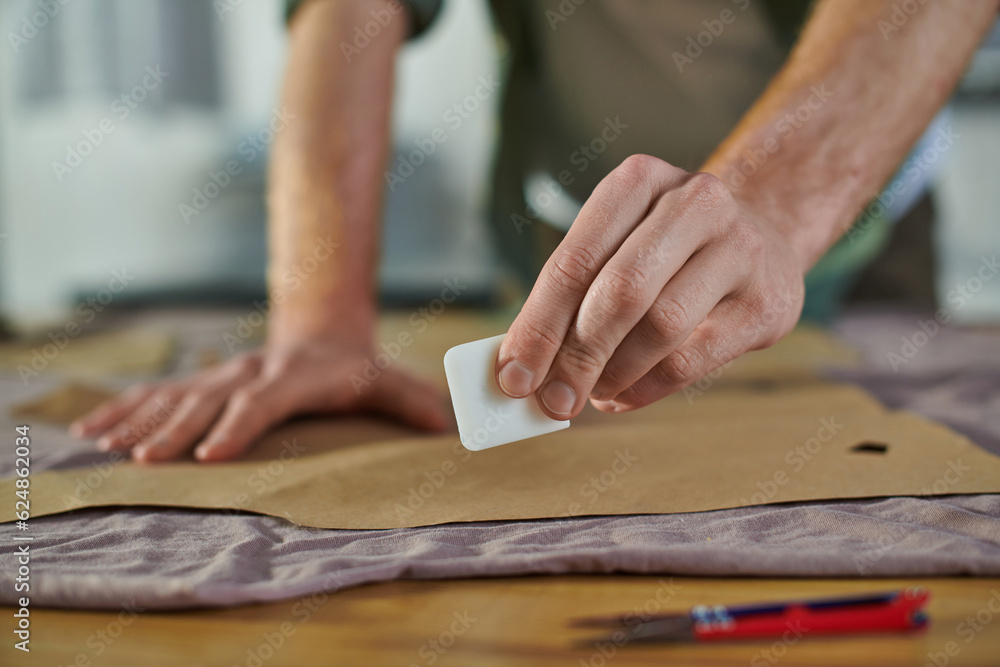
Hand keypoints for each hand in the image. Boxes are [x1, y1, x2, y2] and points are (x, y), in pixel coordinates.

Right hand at [70, 335, 447, 462]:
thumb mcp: (386, 379)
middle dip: (177, 430)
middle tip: (148, 461)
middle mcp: (251, 373)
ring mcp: (223, 376)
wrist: (322, 331)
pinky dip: (125, 412)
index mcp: (293, 377)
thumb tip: (446, 427)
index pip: (262, 402)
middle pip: (209, 400)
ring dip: (141, 422)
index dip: (238, 426)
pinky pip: (158, 395)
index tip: (211, 455)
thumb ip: (412, 401)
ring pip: (176, 396)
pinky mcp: (205, 382)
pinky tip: (93, 432)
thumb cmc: (355, 368)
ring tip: (107, 448)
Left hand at [496, 154, 804, 416]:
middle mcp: (695, 203)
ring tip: (590, 394)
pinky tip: (623, 396)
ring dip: (613, 374)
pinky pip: (693, 359)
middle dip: (576, 356)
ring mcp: (741, 249)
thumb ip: (572, 295)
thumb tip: (523, 366)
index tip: (512, 376)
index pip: (574, 261)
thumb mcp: (618, 243)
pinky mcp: (767, 302)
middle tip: (550, 400)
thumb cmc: (666, 248)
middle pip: (620, 293)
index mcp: (639, 180)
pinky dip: (647, 388)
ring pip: (661, 327)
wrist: (764, 233)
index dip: (538, 325)